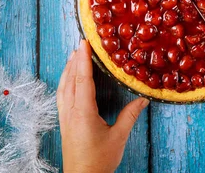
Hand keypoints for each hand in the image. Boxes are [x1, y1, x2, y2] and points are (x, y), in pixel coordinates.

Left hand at [57, 40, 149, 172]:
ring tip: (74, 56)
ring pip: (63, 86)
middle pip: (70, 79)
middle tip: (81, 43)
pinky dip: (65, 81)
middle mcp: (70, 111)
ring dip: (68, 69)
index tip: (84, 43)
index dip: (84, 59)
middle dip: (75, 59)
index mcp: (83, 112)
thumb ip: (129, 116)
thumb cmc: (99, 161)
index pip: (83, 79)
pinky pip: (62, 95)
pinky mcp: (64, 122)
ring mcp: (65, 116)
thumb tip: (142, 99)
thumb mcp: (118, 137)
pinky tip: (69, 79)